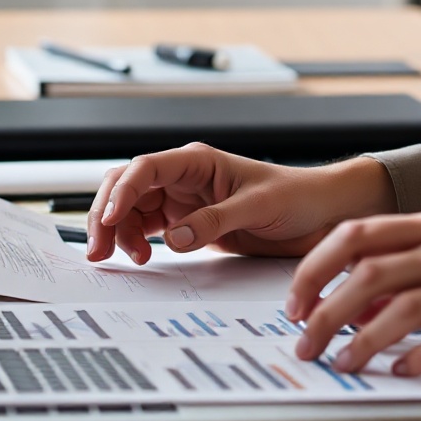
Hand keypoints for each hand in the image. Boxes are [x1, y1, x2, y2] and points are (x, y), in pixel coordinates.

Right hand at [84, 145, 393, 263]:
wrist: (321, 214)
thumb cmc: (297, 196)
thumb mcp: (258, 206)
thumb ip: (215, 221)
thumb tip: (174, 238)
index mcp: (198, 162)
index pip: (145, 168)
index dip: (121, 192)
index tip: (109, 220)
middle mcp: (184, 177)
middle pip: (126, 188)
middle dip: (106, 214)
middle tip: (99, 250)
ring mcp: (183, 200)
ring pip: (131, 210)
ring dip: (118, 231)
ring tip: (126, 258)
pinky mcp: (188, 223)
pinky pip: (148, 228)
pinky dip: (135, 241)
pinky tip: (141, 257)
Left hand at [288, 206, 420, 375]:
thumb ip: (418, 269)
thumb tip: (355, 301)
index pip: (358, 232)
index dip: (315, 267)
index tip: (295, 300)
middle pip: (367, 270)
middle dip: (321, 309)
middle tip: (304, 341)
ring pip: (396, 309)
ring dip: (357, 342)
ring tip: (341, 365)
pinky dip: (411, 361)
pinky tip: (399, 375)